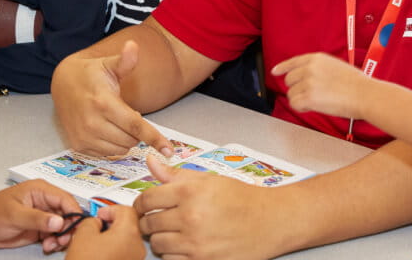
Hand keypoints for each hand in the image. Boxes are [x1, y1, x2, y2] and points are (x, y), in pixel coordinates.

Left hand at [0, 179, 80, 251]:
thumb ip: (37, 218)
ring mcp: (43, 215)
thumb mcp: (15, 215)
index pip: (65, 199)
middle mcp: (46, 201)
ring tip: (52, 245)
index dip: (74, 212)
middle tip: (63, 241)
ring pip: (63, 225)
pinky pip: (55, 234)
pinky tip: (47, 246)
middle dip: (69, 227)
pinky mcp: (40, 227)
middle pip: (68, 213)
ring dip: (62, 237)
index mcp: (41, 190)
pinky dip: (55, 242)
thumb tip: (60, 222)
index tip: (78, 227)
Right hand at [51, 40, 172, 156]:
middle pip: (130, 139)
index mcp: (104, 102)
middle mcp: (92, 123)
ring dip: (126, 139)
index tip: (169, 150)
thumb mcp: (109, 64)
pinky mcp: (78, 145)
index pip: (135, 125)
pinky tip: (108, 130)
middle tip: (128, 114)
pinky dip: (113, 145)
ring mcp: (84, 136)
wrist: (63, 84)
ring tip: (117, 121)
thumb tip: (133, 46)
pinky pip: (107, 154)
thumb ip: (125, 60)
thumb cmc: (91, 74)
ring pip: (120, 149)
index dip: (154, 138)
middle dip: (136, 131)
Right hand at [66, 205, 144, 259]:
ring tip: (95, 244)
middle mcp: (137, 247)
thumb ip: (92, 220)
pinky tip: (99, 255)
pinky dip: (114, 251)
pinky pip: (125, 254)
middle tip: (96, 229)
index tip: (99, 215)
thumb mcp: (82, 234)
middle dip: (112, 224)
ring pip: (127, 240)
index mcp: (129, 233)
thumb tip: (96, 221)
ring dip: (112, 238)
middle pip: (129, 225)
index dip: (110, 209)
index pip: (127, 210)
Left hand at [135, 155, 278, 259]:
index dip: (141, 203)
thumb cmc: (241, 198)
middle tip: (160, 218)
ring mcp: (195, 242)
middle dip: (149, 221)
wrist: (270, 221)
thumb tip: (151, 161)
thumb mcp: (208, 179)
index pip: (146, 200)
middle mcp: (189, 217)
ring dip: (161, 238)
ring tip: (174, 231)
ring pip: (157, 245)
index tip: (145, 205)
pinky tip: (185, 243)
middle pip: (148, 224)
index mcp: (189, 191)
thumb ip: (175, 174)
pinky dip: (173, 253)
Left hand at [272, 52, 370, 118]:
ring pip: (291, 94)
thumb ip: (318, 68)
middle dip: (297, 88)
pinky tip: (313, 107)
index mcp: (316, 58)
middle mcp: (309, 68)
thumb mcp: (335, 65)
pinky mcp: (309, 97)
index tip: (275, 71)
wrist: (365, 94)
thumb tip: (306, 76)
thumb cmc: (356, 84)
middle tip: (310, 95)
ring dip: (301, 99)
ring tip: (317, 101)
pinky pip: (295, 104)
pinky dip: (302, 108)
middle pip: (289, 80)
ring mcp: (308, 82)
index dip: (282, 67)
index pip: (293, 62)